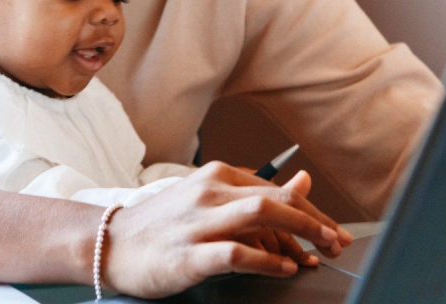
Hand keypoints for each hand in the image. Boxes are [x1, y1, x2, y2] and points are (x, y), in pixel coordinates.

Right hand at [102, 162, 353, 297]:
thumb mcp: (209, 200)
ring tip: (321, 251)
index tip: (333, 231)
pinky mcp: (189, 254)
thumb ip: (255, 193)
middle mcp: (208, 193)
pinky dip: (266, 260)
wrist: (108, 244)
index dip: (311, 212)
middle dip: (314, 221)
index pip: (275, 189)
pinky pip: (236, 253)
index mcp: (216, 176)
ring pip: (259, 216)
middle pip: (274, 199)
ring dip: (298, 233)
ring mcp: (198, 222)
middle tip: (338, 243)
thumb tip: (304, 181)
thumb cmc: (161, 225)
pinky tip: (283, 268)